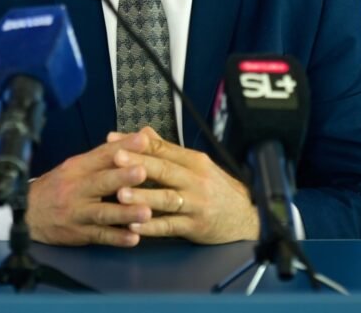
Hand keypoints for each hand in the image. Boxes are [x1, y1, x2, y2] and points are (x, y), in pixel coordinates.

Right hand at [25, 133, 153, 246]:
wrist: (26, 213)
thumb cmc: (57, 186)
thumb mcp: (74, 167)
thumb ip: (101, 157)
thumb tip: (131, 141)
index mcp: (77, 167)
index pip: (102, 155)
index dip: (122, 147)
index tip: (143, 140)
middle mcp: (77, 188)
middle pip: (101, 182)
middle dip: (122, 177)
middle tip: (143, 172)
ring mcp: (77, 212)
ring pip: (102, 212)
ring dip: (125, 213)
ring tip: (147, 212)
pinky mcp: (79, 233)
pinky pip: (100, 236)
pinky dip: (117, 238)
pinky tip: (134, 238)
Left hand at [107, 127, 257, 243]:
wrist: (245, 216)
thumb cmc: (215, 187)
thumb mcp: (196, 164)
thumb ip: (167, 150)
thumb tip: (139, 132)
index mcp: (194, 161)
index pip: (165, 150)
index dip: (140, 146)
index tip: (115, 142)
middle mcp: (196, 180)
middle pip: (165, 170)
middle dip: (139, 164)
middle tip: (115, 159)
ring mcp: (196, 204)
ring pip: (167, 199)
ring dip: (143, 197)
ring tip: (120, 195)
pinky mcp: (196, 227)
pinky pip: (171, 226)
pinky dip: (151, 227)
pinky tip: (133, 225)